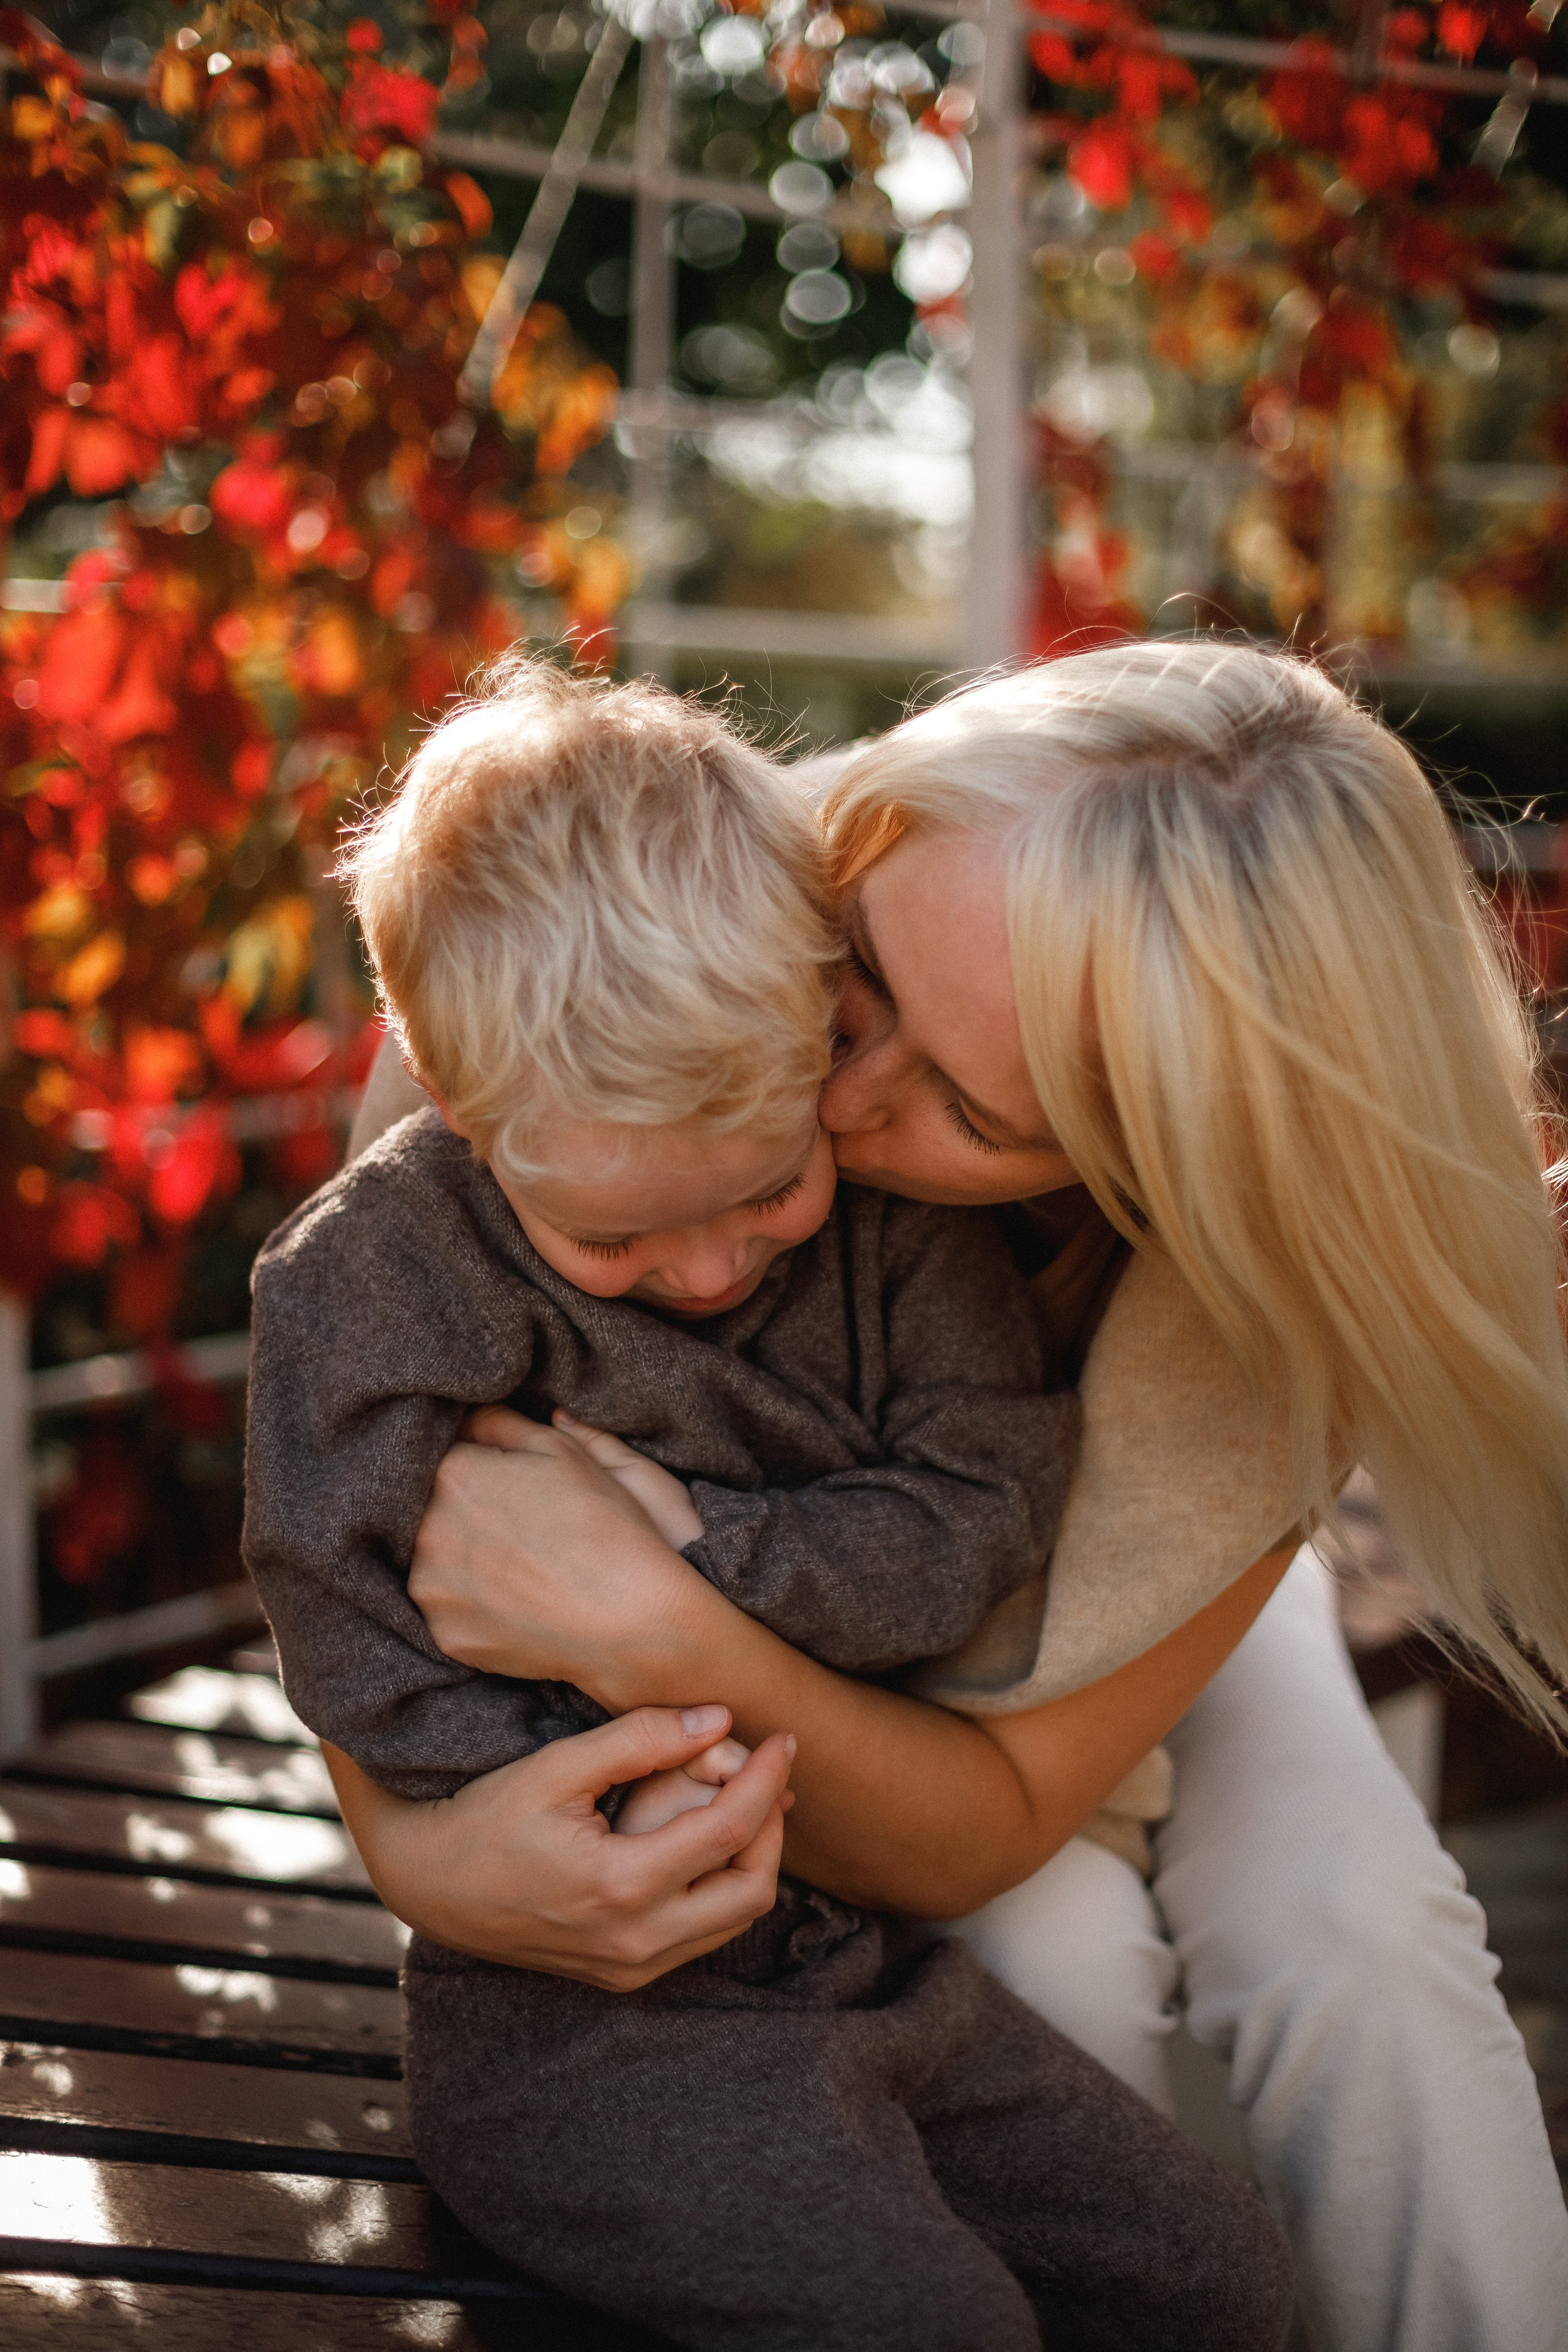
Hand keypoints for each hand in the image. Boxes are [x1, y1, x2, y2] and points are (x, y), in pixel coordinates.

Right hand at [322, 1706, 794, 1990]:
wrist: (430, 1883)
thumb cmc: (488, 1814)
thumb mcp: (559, 1766)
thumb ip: (640, 1739)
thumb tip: (719, 1718)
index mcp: (620, 1887)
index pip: (730, 1831)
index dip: (766, 1779)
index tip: (782, 1738)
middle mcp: (633, 1942)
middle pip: (752, 1891)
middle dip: (772, 1826)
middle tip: (767, 1773)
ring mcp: (629, 1968)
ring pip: (732, 1921)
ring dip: (751, 1860)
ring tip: (744, 1800)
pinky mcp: (621, 1975)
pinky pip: (699, 1938)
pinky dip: (719, 1889)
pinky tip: (706, 1841)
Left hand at [408, 1405, 705, 1696]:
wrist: (632, 1619)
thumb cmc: (605, 1525)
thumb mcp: (564, 1453)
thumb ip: (503, 1425)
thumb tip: (469, 1419)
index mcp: (455, 1474)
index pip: (447, 1458)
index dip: (480, 1467)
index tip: (509, 1485)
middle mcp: (429, 1530)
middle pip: (432, 1510)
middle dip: (465, 1512)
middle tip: (517, 1527)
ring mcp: (433, 1588)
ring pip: (435, 1560)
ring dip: (463, 1557)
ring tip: (519, 1565)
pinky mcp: (445, 1634)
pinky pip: (449, 1607)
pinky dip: (474, 1601)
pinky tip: (515, 1598)